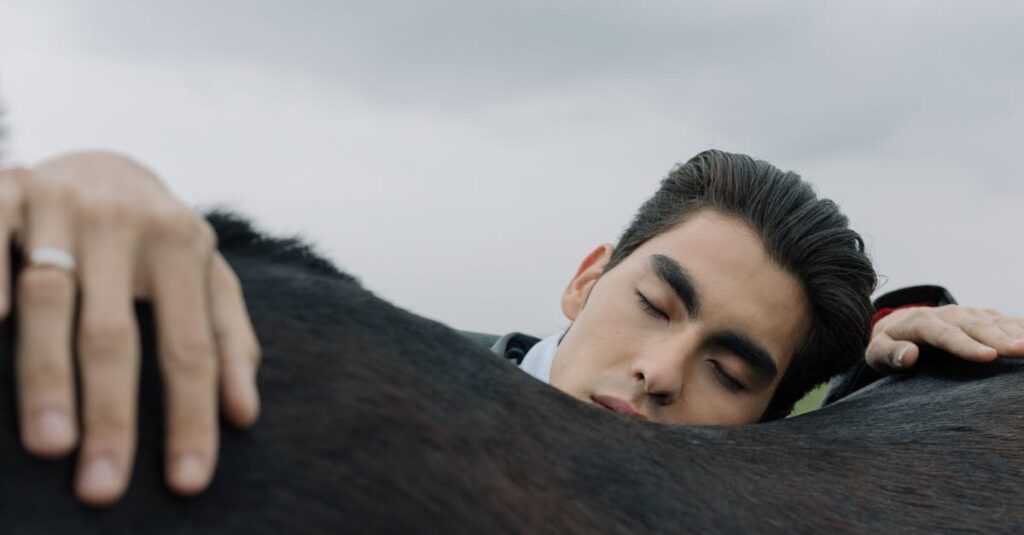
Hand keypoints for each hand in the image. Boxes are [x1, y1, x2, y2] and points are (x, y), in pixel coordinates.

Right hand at [0, 151, 260, 505]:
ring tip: (50, 445)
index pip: (191, 347)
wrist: (104, 163)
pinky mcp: (5, 191)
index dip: (191, 416)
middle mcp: (123, 222)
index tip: (187, 481)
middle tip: (103, 487)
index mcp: (183, 244)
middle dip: (111, 413)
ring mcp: (59, 204)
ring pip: (51, 297)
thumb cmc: (161, 241)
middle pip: (116, 332)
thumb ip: (230, 339)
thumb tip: (245, 414)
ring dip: (47, 374)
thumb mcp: (207, 277)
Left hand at [866, 304, 1023, 371]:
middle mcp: (947, 314)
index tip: (989, 356)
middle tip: (1022, 351)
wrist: (898, 325)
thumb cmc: (887, 345)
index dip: (967, 346)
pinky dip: (1021, 326)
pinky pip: (1005, 319)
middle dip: (1001, 339)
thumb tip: (908, 355)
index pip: (945, 335)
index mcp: (920, 322)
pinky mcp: (981, 316)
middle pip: (976, 326)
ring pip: (994, 321)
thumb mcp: (876, 352)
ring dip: (1016, 331)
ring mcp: (967, 313)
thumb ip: (888, 354)